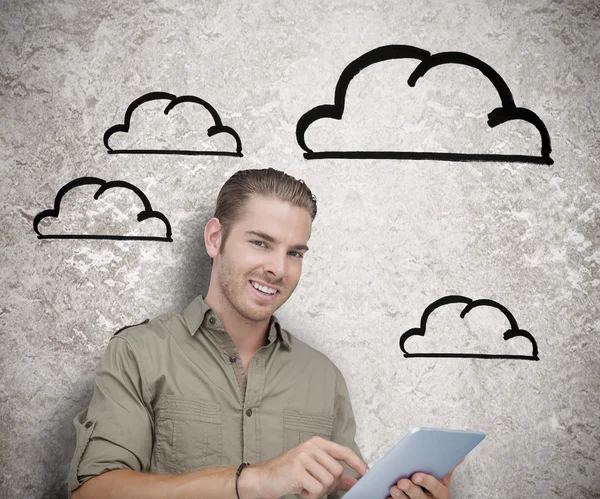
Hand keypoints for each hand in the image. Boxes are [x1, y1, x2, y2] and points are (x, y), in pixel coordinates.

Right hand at [247, 436, 367, 498]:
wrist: (264, 478)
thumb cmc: (290, 473)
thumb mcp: (314, 470)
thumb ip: (334, 475)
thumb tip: (353, 481)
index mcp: (317, 443)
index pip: (343, 451)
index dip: (357, 463)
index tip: (365, 473)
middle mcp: (311, 447)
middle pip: (337, 471)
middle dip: (330, 485)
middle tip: (317, 487)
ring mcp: (303, 457)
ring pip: (328, 481)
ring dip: (319, 491)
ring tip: (307, 487)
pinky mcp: (297, 470)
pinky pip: (317, 489)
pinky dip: (311, 496)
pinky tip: (302, 491)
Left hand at [386, 460, 462, 498]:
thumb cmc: (434, 488)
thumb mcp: (443, 480)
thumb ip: (447, 468)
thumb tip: (460, 456)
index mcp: (441, 493)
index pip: (435, 487)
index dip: (426, 481)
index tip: (416, 476)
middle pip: (420, 497)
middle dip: (410, 489)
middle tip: (401, 482)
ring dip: (400, 496)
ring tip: (393, 488)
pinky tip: (387, 497)